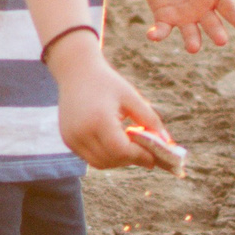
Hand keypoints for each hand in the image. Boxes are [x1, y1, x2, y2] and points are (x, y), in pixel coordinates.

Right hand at [50, 35, 170, 169]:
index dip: (139, 156)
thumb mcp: (131, 97)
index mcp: (99, 119)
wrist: (75, 71)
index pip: (121, 150)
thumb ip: (149, 119)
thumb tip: (166, 142)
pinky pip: (90, 157)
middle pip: (111, 159)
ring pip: (99, 163)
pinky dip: (105, 155)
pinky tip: (114, 142)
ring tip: (129, 146)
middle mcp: (81, 131)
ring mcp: (71, 137)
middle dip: (130, 159)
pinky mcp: (67, 140)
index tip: (153, 158)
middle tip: (145, 153)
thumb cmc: (107, 82)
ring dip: (118, 160)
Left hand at [134, 0, 234, 52]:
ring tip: (193, 48)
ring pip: (190, 33)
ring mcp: (184, 17)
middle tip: (222, 41)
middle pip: (212, 24)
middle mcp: (203, 11)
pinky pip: (163, 29)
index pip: (228, 7)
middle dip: (216, 32)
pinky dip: (158, 34)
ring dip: (192, 41)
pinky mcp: (165, 19)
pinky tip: (152, 36)